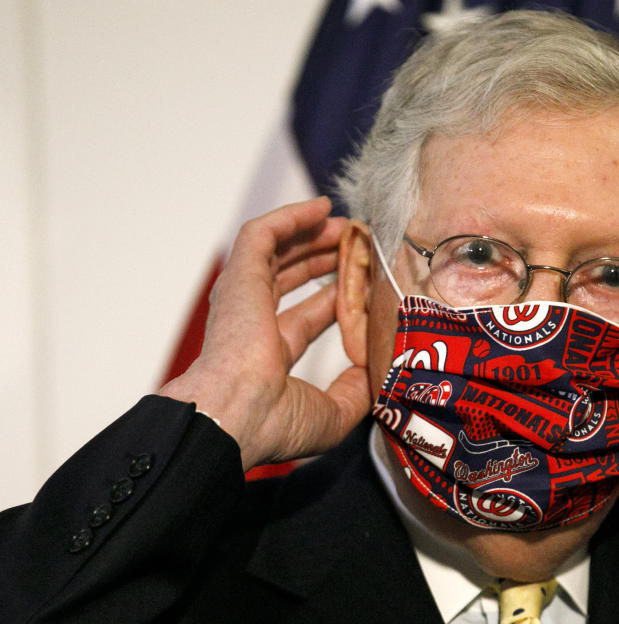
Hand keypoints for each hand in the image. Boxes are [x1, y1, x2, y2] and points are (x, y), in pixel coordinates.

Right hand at [159, 198, 370, 470]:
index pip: (307, 316)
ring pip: (277, 250)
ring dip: (312, 233)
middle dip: (324, 258)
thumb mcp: (331, 412)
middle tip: (357, 244)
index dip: (336, 298)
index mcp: (269, 355)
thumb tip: (373, 372)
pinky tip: (321, 207)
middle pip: (291, 278)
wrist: (235, 415)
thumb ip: (356, 391)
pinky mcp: (239, 275)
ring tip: (347, 224)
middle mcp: (253, 323)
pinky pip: (262, 233)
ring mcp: (243, 297)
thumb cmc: (273, 422)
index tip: (364, 283)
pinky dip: (291, 216)